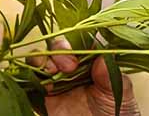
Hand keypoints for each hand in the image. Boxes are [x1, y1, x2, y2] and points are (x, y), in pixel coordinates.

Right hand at [26, 39, 140, 115]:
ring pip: (40, 59)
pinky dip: (29, 77)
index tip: (82, 53)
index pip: (81, 39)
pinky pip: (28, 82)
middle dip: (59, 49)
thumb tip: (102, 58)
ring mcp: (55, 81)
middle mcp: (72, 68)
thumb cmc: (116, 112)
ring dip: (42, 60)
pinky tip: (42, 84)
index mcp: (92, 61)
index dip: (78, 40)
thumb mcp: (119, 92)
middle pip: (57, 46)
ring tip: (52, 71)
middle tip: (69, 66)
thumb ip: (111, 75)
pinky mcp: (42, 97)